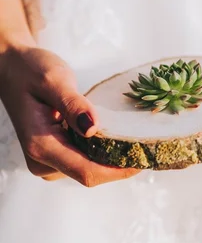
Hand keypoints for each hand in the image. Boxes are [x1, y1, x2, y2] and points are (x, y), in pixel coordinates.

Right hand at [0, 44, 139, 185]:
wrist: (12, 68)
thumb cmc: (30, 70)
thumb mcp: (54, 79)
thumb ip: (73, 104)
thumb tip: (92, 128)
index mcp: (40, 145)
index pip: (86, 172)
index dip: (118, 171)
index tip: (144, 159)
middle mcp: (42, 160)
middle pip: (90, 174)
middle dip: (119, 163)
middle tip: (147, 143)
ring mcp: (47, 161)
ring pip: (90, 169)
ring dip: (111, 156)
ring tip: (131, 134)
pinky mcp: (54, 156)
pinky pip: (85, 160)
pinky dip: (102, 150)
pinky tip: (114, 133)